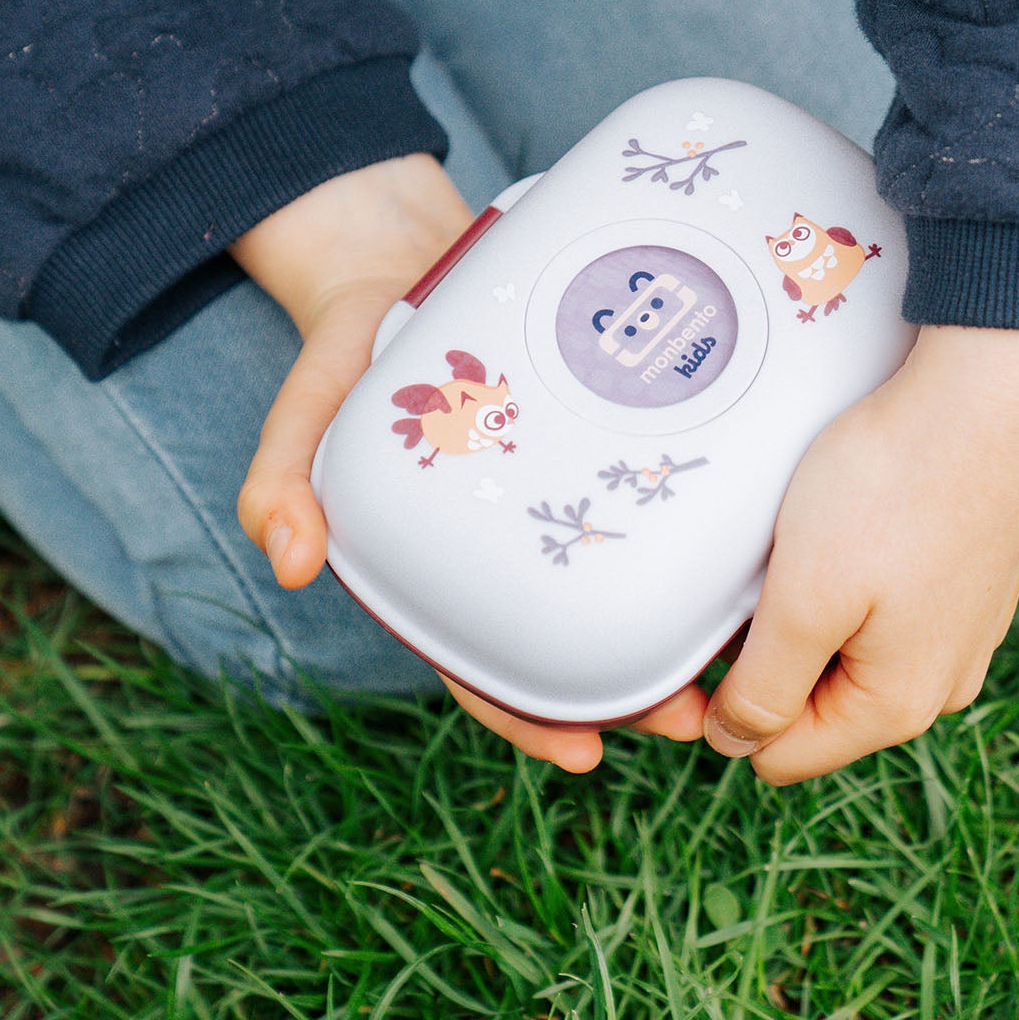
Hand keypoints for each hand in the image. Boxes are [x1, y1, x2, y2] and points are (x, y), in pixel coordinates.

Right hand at [229, 153, 705, 770]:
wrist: (404, 264)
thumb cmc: (353, 352)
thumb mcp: (307, 411)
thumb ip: (283, 479)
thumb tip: (289, 560)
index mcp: (436, 564)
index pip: (480, 662)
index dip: (527, 716)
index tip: (587, 755)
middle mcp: (502, 543)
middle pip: (566, 639)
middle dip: (628, 689)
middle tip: (693, 714)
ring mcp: (551, 494)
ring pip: (615, 581)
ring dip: (672, 625)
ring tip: (736, 651)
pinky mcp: (592, 441)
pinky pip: (635, 500)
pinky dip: (677, 533)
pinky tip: (729, 547)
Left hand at [703, 324, 1018, 784]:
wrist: (988, 390)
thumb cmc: (890, 488)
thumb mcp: (806, 600)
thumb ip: (767, 689)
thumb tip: (736, 746)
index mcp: (897, 706)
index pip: (776, 755)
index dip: (721, 706)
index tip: (699, 638)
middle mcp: (939, 683)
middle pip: (810, 703)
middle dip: (764, 653)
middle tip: (744, 575)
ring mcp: (958, 629)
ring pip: (842, 648)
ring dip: (803, 609)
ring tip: (793, 542)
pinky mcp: (962, 578)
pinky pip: (880, 604)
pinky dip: (845, 575)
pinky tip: (838, 522)